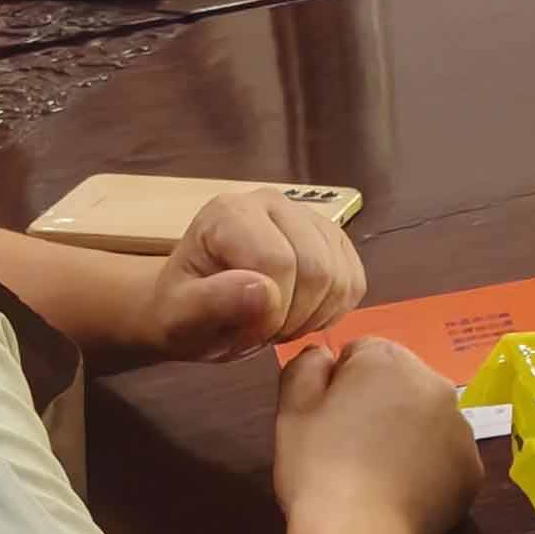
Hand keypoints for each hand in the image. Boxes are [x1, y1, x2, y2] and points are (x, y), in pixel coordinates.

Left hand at [137, 186, 367, 360]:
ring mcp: (309, 217)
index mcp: (231, 212)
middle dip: (294, 316)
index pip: (278, 262)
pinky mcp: (333, 239)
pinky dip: (333, 311)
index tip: (245, 330)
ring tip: (277, 323)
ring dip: (313, 316)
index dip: (270, 311)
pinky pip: (355, 282)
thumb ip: (211, 303)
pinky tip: (300, 315)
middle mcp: (273, 202)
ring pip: (341, 277)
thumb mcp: (179, 319)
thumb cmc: (181, 312)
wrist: (194, 309)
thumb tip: (264, 292)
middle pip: (317, 268)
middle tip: (263, 331)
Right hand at [270, 335, 480, 533]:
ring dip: (407, 435)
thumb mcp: (292, 409)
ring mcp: (462, 429)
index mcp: (389, 360)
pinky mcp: (473, 471)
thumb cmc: (318, 468)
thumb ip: (306, 366)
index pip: (362, 353)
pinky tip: (400, 494)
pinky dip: (428, 470)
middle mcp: (436, 384)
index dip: (339, 385)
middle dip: (378, 405)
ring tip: (375, 475)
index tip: (327, 420)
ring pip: (428, 420)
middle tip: (349, 447)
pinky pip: (446, 458)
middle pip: (401, 383)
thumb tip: (325, 355)